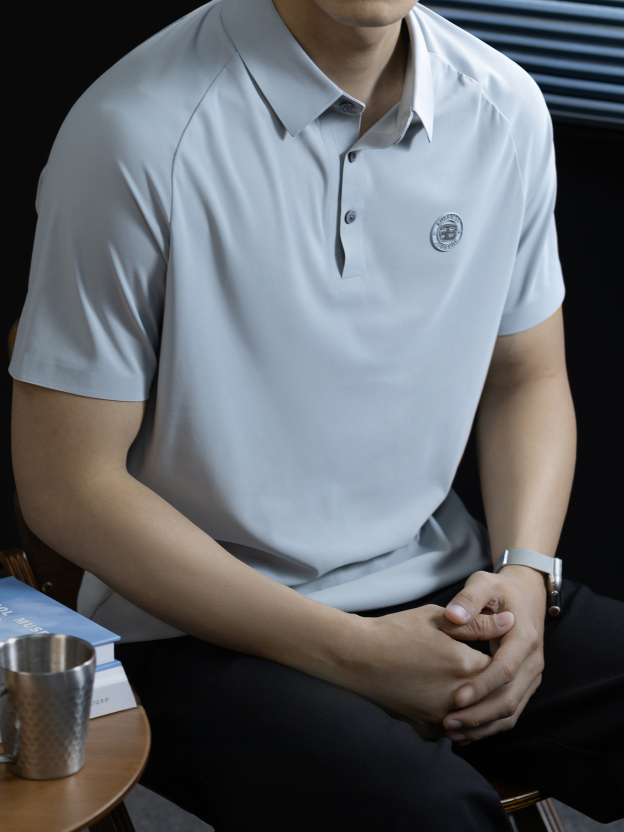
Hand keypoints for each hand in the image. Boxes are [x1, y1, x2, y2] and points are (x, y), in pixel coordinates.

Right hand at [341, 603, 514, 739]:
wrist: (358, 656)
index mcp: (465, 666)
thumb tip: (511, 622)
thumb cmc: (397, 631)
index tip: (492, 648)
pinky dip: (456, 715)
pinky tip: (449, 699)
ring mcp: (442, 716)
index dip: (498, 656)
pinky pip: (453, 726)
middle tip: (479, 665)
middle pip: (490, 694)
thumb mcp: (439, 619)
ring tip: (468, 684)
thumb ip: (478, 623)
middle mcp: (458, 697)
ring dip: (476, 702)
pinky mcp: (426, 727)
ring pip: (474, 714)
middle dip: (489, 681)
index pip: (500, 667)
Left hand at [441, 566, 546, 744]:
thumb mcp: (484, 583)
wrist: (526, 593)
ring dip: (484, 726)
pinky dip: (490, 725)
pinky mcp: (525, 683)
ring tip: (453, 733)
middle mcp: (532, 661)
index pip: (504, 669)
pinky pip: (511, 711)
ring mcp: (531, 675)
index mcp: (524, 637)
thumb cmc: (500, 589)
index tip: (456, 699)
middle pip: (510, 698)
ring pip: (512, 711)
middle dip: (479, 715)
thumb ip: (469, 599)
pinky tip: (466, 732)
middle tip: (448, 723)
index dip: (481, 686)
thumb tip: (453, 616)